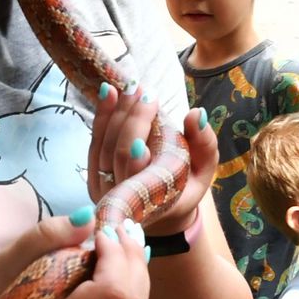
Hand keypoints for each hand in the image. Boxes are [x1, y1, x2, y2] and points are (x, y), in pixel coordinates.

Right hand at [0, 213, 150, 298]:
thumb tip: (89, 217)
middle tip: (123, 228)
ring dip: (137, 276)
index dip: (117, 254)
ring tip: (127, 243)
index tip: (103, 230)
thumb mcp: (8, 263)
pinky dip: (130, 295)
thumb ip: (48, 236)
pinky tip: (124, 270)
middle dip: (133, 260)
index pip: (112, 291)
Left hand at [88, 86, 216, 236]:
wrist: (161, 210)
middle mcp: (127, 202)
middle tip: (144, 92)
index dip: (137, 157)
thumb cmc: (186, 186)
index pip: (143, 179)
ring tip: (130, 88)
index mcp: (158, 203)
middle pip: (120, 154)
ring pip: (105, 146)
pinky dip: (101, 116)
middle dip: (133, 119)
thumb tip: (197, 114)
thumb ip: (204, 145)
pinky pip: (94, 143)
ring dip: (117, 112)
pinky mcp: (94, 178)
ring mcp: (105, 191)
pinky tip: (107, 92)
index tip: (144, 128)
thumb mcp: (204, 169)